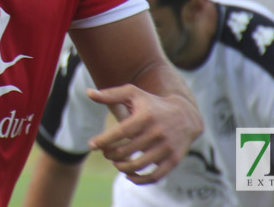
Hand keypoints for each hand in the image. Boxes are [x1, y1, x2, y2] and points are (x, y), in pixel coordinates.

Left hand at [85, 84, 202, 184]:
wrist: (185, 115)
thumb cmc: (152, 103)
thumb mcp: (133, 93)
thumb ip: (110, 94)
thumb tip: (88, 93)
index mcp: (145, 117)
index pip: (120, 132)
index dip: (103, 140)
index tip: (92, 145)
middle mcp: (157, 133)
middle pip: (126, 151)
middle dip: (110, 153)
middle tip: (105, 152)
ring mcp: (166, 148)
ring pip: (138, 165)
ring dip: (121, 166)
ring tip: (115, 162)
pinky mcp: (173, 160)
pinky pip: (155, 176)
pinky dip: (139, 180)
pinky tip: (129, 175)